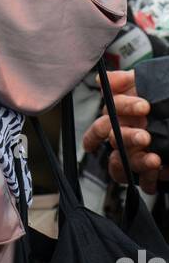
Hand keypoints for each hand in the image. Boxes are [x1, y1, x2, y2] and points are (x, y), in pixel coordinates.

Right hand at [81, 69, 164, 193]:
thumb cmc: (158, 99)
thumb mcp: (142, 83)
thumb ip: (122, 80)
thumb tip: (102, 79)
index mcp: (117, 117)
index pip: (107, 113)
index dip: (122, 108)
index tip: (144, 106)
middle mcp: (122, 137)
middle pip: (112, 140)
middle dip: (127, 138)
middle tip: (145, 136)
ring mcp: (133, 157)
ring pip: (120, 164)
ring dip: (138, 162)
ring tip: (155, 159)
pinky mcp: (148, 174)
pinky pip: (141, 183)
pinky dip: (149, 179)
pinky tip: (160, 169)